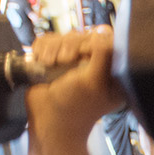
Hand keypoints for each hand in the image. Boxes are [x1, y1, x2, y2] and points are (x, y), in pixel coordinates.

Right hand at [25, 26, 124, 150]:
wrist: (48, 121)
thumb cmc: (74, 105)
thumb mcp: (94, 81)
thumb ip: (102, 54)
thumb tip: (100, 33)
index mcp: (112, 68)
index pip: (106, 37)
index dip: (91, 40)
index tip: (80, 55)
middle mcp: (94, 62)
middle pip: (83, 34)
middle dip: (68, 46)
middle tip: (62, 62)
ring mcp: (74, 61)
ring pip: (63, 35)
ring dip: (52, 48)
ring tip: (50, 64)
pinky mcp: (54, 60)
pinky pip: (47, 40)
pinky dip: (41, 48)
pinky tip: (42, 61)